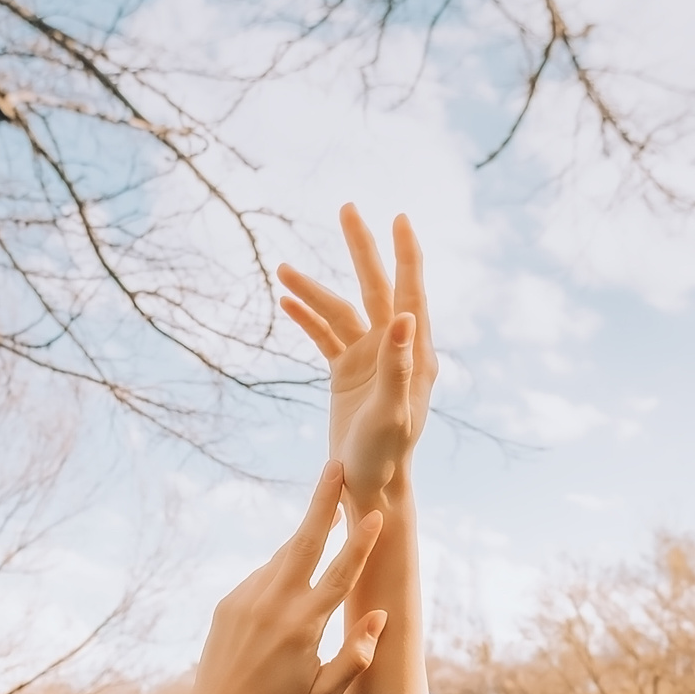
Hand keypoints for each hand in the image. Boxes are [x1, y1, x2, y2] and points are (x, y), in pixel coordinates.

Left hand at [177, 461, 388, 693]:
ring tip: (327, 517)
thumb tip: (379, 616)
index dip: (360, 542)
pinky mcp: (230, 602)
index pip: (340, 573)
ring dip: (306, 535)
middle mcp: (275, 604)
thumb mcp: (324, 693)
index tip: (374, 514)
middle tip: (335, 465)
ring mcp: (249, 598)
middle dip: (322, 501)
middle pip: (304, 540)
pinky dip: (283, 571)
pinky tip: (291, 585)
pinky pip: (265, 576)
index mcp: (303, 625)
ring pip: (284, 555)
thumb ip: (356, 654)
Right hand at [278, 207, 438, 507]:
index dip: (405, 254)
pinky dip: (306, 318)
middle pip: (374, 287)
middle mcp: (393, 349)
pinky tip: (285, 301)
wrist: (368, 485)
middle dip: (361, 249)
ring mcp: (367, 358)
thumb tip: (406, 315)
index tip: (399, 218)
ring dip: (312, 291)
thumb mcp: (393, 412)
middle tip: (347, 208)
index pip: (410, 291)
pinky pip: (323, 337)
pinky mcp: (346, 373)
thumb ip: (399, 364)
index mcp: (414, 353)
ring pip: (338, 312)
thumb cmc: (386, 455)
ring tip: (281, 270)